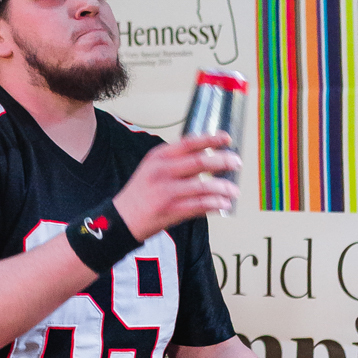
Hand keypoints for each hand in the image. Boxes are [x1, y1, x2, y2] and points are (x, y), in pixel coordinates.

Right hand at [112, 134, 237, 240]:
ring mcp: (166, 191)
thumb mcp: (152, 168)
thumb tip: (207, 157)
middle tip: (236, 163)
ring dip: (223, 187)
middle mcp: (162, 171)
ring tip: (234, 190)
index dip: (211, 139)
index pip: (189, 142)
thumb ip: (176, 161)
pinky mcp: (170, 210)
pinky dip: (215, 204)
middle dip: (222, 161)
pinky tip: (224, 204)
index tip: (227, 139)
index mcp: (158, 156)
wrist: (121, 219)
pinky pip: (200, 205)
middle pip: (199, 162)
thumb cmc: (141, 194)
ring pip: (203, 186)